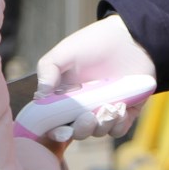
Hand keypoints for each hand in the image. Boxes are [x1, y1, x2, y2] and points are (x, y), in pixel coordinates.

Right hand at [35, 15, 155, 139]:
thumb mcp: (65, 52)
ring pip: (99, 132)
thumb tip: (40, 95)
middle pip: (78, 131)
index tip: (63, 130)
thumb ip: (48, 69)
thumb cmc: (93, 43)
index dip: (57, 131)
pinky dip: (118, 124)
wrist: (129, 37)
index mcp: (64, 98)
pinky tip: (120, 109)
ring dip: (101, 126)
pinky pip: (119, 129)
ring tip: (108, 108)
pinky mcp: (125, 111)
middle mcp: (83, 108)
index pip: (56, 122)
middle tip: (88, 117)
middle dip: (81, 129)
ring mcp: (103, 110)